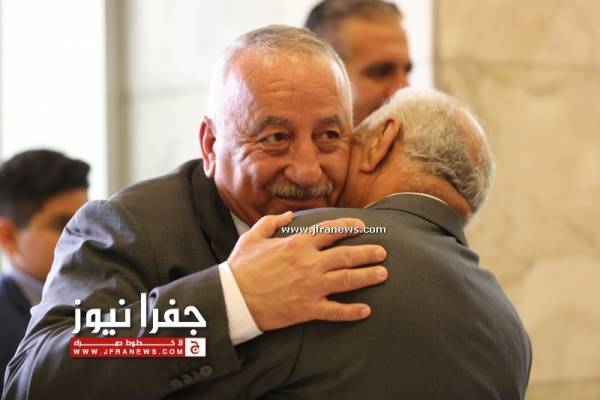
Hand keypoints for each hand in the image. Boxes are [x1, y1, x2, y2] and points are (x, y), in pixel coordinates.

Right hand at [228, 211, 387, 330]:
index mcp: (298, 243)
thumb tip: (288, 215)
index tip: (362, 227)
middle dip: (368, 253)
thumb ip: (272, 222)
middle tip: (382, 253)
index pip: (332, 231)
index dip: (350, 227)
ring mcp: (311, 287)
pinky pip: (336, 311)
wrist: (233, 299)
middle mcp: (309, 263)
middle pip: (347, 255)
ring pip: (348, 280)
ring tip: (383, 274)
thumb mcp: (253, 237)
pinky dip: (352, 311)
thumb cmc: (241, 267)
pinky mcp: (308, 309)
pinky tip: (366, 310)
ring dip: (368, 276)